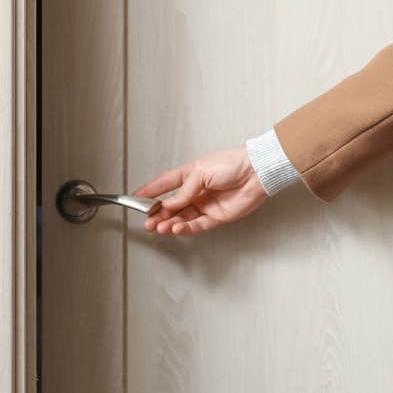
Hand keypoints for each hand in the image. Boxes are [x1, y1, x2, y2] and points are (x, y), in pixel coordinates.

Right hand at [136, 146, 267, 235]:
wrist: (257, 172)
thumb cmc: (233, 163)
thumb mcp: (201, 172)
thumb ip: (184, 191)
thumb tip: (169, 204)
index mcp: (191, 175)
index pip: (165, 184)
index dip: (150, 190)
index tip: (135, 196)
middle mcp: (198, 191)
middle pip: (172, 205)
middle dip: (158, 214)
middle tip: (147, 220)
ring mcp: (207, 204)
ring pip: (183, 217)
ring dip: (170, 223)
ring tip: (158, 227)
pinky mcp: (217, 216)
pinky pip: (198, 225)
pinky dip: (186, 228)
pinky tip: (176, 228)